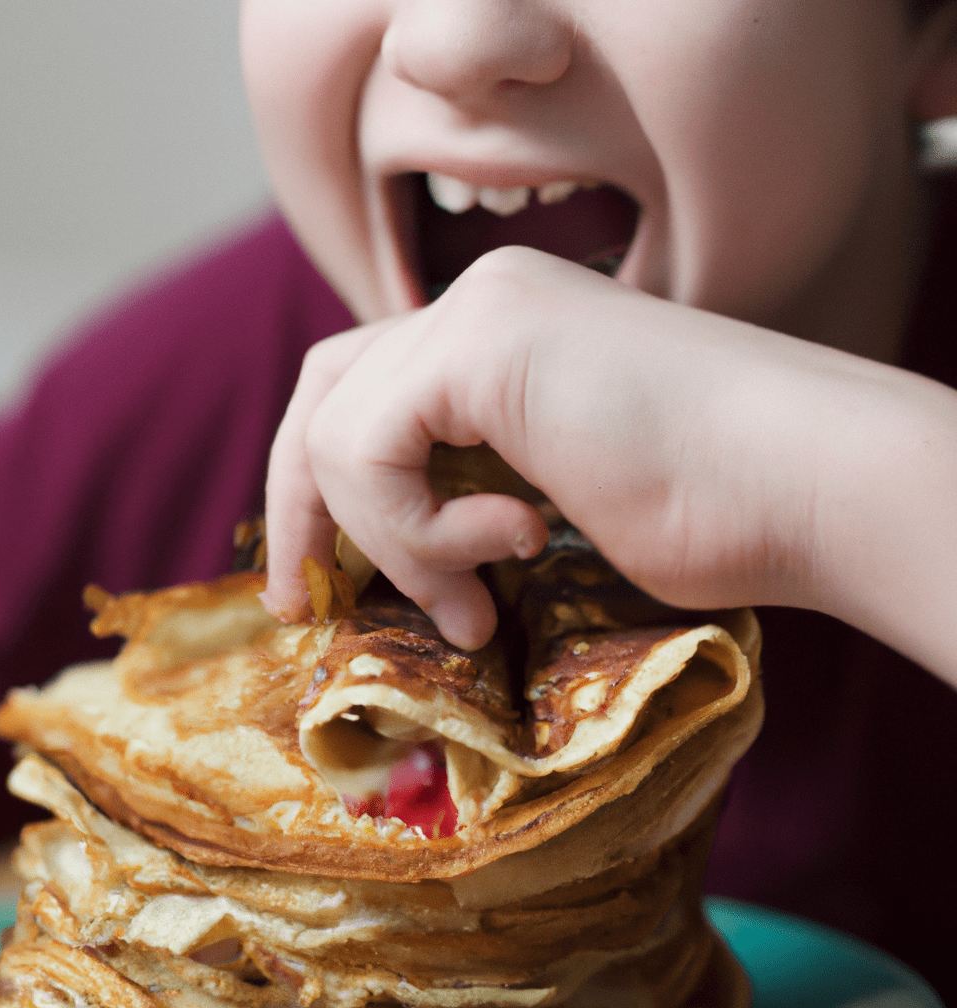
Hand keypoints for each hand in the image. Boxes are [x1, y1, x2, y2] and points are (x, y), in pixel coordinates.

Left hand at [263, 246, 956, 682]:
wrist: (805, 486)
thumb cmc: (708, 513)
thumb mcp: (548, 499)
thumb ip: (463, 492)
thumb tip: (381, 555)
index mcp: (496, 338)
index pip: (364, 393)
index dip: (321, 491)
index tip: (318, 586)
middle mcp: (479, 306)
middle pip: (323, 388)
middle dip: (300, 505)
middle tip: (303, 601)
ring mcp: (483, 312)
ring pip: (337, 429)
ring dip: (390, 543)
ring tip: (475, 602)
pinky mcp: (487, 342)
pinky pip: (370, 448)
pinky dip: (417, 528)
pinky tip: (520, 542)